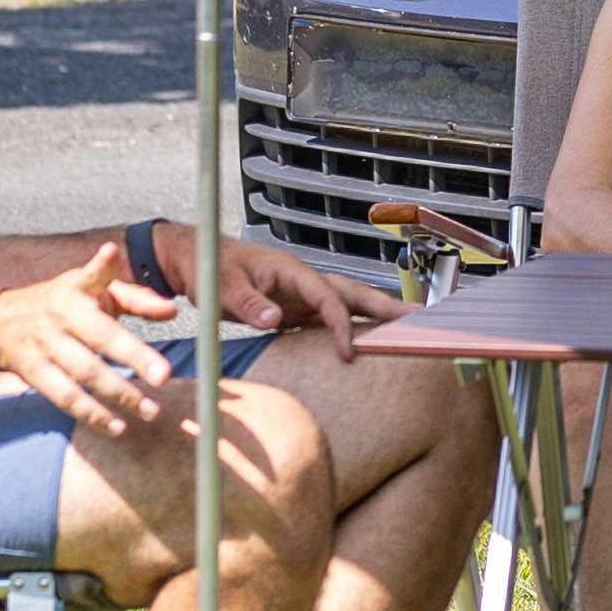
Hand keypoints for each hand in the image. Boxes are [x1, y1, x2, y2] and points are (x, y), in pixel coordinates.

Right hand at [0, 259, 179, 431]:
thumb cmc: (61, 303)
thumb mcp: (93, 291)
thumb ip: (135, 299)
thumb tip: (171, 311)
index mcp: (76, 290)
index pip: (93, 278)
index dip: (108, 273)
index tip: (127, 270)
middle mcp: (59, 316)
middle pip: (100, 338)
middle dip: (133, 357)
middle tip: (165, 376)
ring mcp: (44, 346)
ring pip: (84, 374)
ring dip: (118, 394)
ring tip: (149, 410)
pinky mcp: (34, 373)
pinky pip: (65, 398)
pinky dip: (91, 415)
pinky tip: (116, 426)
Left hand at [139, 220, 393, 352]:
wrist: (192, 258)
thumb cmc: (207, 265)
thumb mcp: (222, 285)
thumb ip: (248, 302)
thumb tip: (275, 319)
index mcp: (291, 270)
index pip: (328, 298)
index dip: (340, 325)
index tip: (348, 352)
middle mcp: (301, 280)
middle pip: (352, 293)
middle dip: (385, 308)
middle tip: (418, 322)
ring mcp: (298, 294)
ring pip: (345, 304)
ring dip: (374, 316)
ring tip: (405, 330)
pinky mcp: (291, 307)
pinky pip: (327, 317)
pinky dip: (349, 327)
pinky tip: (363, 342)